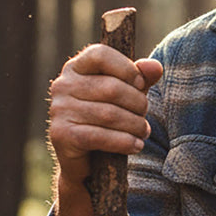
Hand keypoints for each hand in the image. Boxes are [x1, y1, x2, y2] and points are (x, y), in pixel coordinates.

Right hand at [48, 44, 162, 189]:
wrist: (87, 160)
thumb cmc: (109, 119)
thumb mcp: (127, 94)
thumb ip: (141, 78)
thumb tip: (155, 67)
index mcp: (76, 68)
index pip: (101, 55)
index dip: (127, 69)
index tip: (141, 85)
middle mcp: (63, 85)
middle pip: (111, 88)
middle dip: (137, 104)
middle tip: (144, 116)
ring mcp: (59, 110)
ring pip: (109, 114)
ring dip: (135, 125)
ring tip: (143, 132)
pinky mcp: (61, 134)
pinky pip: (100, 136)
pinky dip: (124, 142)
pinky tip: (136, 145)